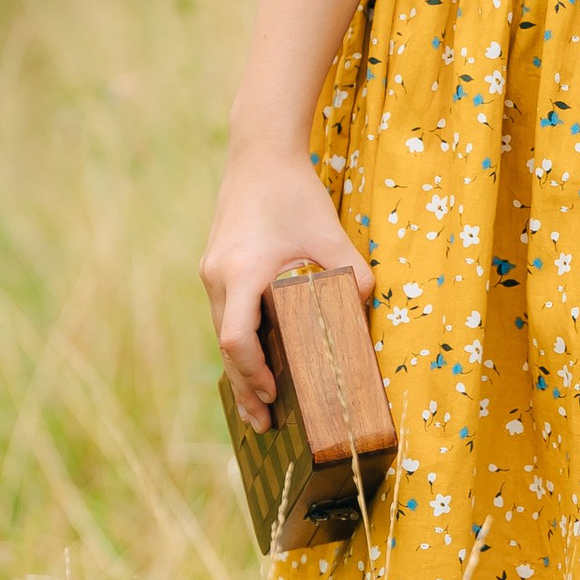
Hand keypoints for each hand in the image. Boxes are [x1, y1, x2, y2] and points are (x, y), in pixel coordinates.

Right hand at [201, 146, 373, 425]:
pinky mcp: (215, 268)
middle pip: (225, 346)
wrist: (259, 154)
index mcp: (243, 271)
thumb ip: (352, 275)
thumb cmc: (296, 193)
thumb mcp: (331, 234)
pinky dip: (237, 345)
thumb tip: (367, 312)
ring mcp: (211, 272)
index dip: (253, 372)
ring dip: (239, 370)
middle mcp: (218, 276)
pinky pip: (222, 316)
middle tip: (266, 425)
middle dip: (245, 387)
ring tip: (258, 409)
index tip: (275, 393)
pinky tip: (252, 366)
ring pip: (221, 333)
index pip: (237, 337)